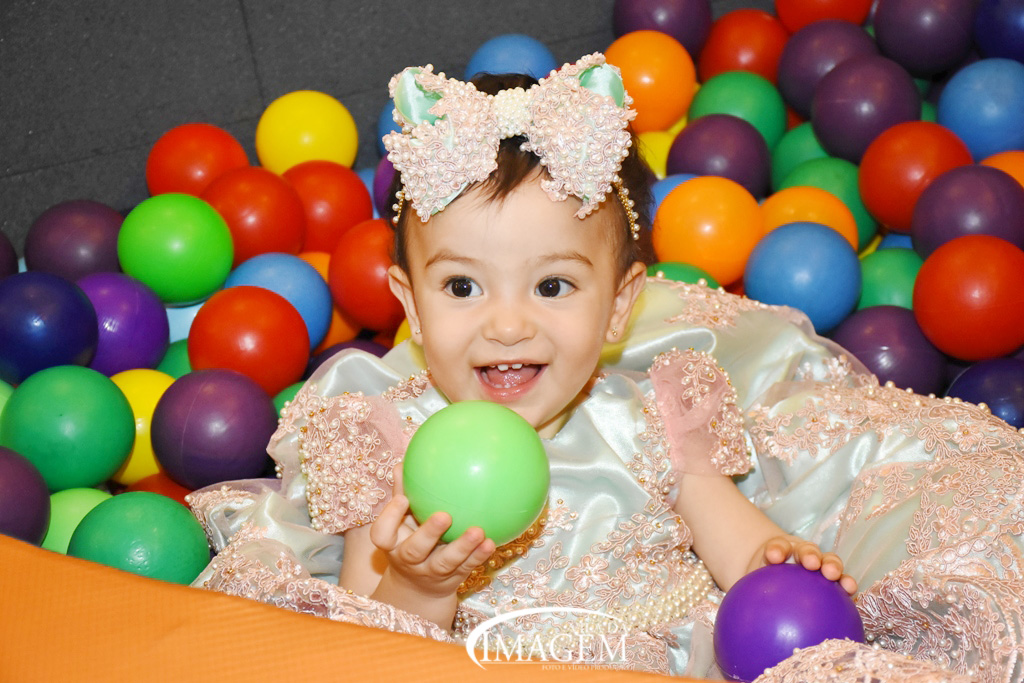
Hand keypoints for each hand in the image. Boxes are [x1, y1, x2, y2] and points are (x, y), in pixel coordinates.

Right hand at [370, 465, 495, 603]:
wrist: (418, 587)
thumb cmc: (409, 539)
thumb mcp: (401, 521)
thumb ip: (402, 493)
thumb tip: (403, 462)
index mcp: (393, 544)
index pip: (381, 535)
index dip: (389, 518)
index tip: (403, 498)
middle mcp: (408, 560)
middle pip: (414, 550)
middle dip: (429, 534)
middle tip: (445, 516)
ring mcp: (430, 573)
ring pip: (445, 562)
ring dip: (463, 547)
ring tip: (478, 531)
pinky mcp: (452, 579)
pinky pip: (466, 567)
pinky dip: (478, 556)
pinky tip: (491, 541)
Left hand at [750, 534, 857, 595]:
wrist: (781, 584)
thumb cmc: (764, 587)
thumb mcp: (752, 591)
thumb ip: (746, 602)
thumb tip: (723, 627)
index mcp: (779, 552)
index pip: (778, 547)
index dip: (777, 549)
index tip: (774, 556)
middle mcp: (800, 555)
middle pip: (806, 551)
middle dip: (809, 554)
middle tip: (810, 563)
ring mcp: (819, 564)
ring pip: (827, 561)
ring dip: (832, 565)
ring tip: (834, 576)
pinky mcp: (833, 578)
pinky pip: (841, 581)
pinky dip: (846, 585)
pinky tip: (851, 595)